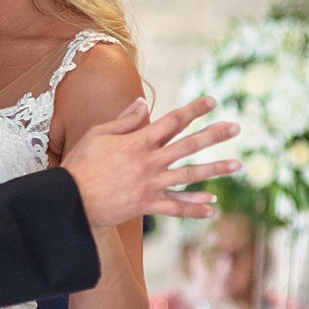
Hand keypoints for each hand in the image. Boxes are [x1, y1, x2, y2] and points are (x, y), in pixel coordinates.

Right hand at [62, 96, 241, 229]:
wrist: (70, 200)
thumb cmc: (80, 164)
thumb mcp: (97, 135)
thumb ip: (124, 120)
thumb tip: (144, 104)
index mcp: (137, 142)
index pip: (172, 121)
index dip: (193, 109)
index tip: (212, 100)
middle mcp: (149, 162)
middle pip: (188, 145)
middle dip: (214, 135)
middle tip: (236, 127)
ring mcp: (150, 185)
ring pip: (190, 176)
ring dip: (215, 170)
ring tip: (237, 165)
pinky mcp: (147, 205)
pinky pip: (176, 207)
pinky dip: (194, 208)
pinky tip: (212, 207)